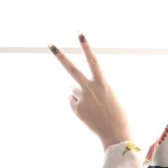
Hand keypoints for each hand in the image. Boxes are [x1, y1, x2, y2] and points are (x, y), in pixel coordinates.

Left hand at [50, 34, 133, 151]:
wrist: (117, 133)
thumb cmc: (118, 114)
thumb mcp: (110, 95)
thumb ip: (93, 87)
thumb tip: (72, 88)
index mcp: (103, 83)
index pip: (93, 60)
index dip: (86, 47)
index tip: (79, 34)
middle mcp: (90, 88)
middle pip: (71, 69)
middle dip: (60, 56)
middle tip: (49, 44)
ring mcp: (82, 98)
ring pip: (74, 89)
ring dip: (80, 93)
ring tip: (94, 105)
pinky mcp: (76, 109)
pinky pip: (73, 101)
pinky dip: (78, 105)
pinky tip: (89, 112)